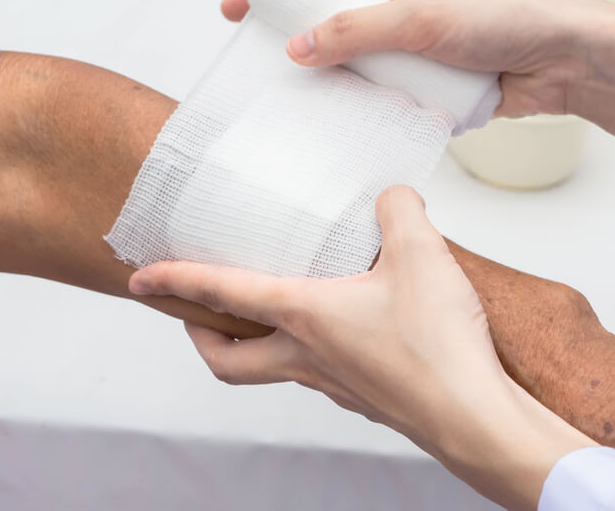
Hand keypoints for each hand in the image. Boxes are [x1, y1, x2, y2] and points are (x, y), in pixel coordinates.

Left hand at [128, 186, 593, 508]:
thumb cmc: (437, 347)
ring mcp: (335, 384)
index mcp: (306, 317)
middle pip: (229, 361)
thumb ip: (399, 209)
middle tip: (194, 316)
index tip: (140, 276)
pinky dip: (310, 351)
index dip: (175, 280)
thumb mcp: (421, 252)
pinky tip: (346, 329)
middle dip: (200, 336)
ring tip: (274, 310)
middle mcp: (308, 357)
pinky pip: (320, 374)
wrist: (474, 418)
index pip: (222, 294)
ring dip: (257, 342)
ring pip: (273, 369)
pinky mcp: (367, 397)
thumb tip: (391, 196)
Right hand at [222, 0, 607, 116]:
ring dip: (347, 88)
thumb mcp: (424, 17)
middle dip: (308, 51)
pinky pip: (396, 100)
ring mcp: (424, 50)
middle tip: (268, 77)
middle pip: (341, 29)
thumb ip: (358, 31)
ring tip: (309, 111)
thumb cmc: (514, 14)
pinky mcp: (441, 87)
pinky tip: (361, 130)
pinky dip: (381, 112)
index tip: (237, 10)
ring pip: (367, 70)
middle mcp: (409, 10)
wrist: (573, 59)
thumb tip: (299, 45)